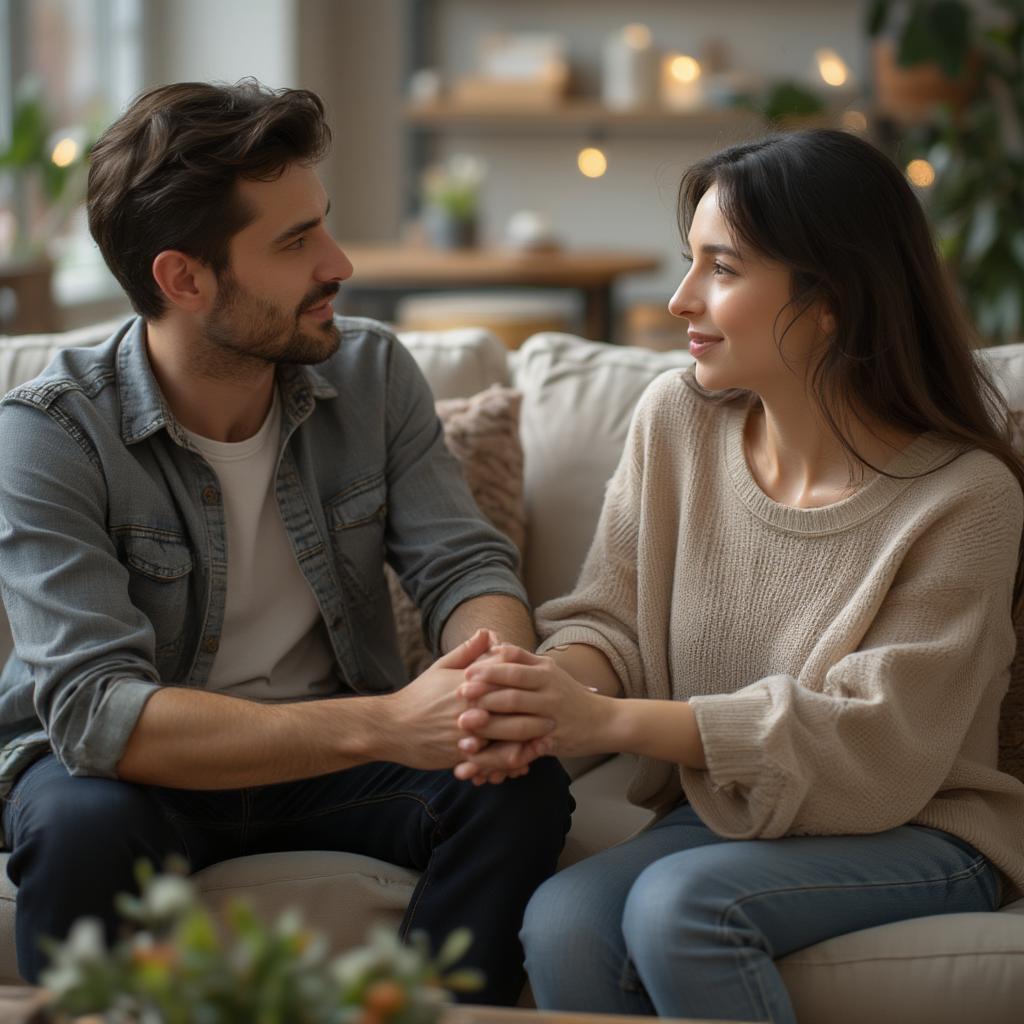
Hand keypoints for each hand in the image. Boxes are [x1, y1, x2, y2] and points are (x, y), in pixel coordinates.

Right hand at [383, 631, 555, 772]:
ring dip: (527, 742)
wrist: (391, 727)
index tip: (546, 685)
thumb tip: (488, 632)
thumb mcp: (440, 668)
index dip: (527, 682)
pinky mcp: (459, 754)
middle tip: (556, 717)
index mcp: (469, 684)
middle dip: (535, 714)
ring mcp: (466, 733)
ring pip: (504, 738)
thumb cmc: (417, 696)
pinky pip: (489, 761)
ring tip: (545, 743)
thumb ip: (468, 652)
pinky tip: (521, 764)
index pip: (504, 680)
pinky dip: (507, 763)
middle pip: (510, 710)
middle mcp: (470, 707)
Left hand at [453, 645, 613, 780]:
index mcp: (545, 672)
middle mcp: (549, 694)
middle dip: (484, 695)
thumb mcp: (548, 670)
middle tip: (458, 696)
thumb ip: (521, 658)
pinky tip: (481, 760)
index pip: (514, 666)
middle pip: (513, 693)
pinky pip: (523, 750)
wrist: (603, 722)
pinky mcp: (551, 743)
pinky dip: (501, 757)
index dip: (489, 669)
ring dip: (489, 725)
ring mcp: (552, 720)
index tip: (466, 672)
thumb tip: (492, 645)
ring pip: (516, 722)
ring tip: (464, 726)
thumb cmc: (568, 693)